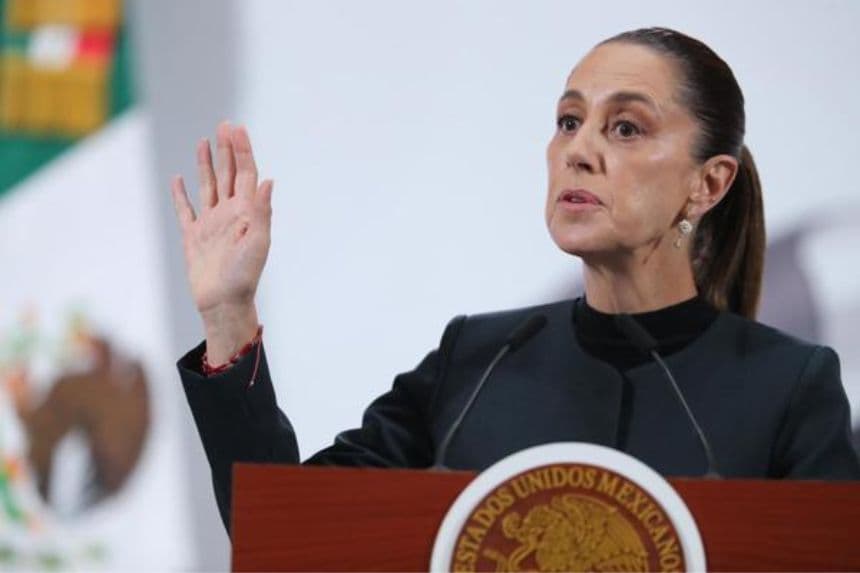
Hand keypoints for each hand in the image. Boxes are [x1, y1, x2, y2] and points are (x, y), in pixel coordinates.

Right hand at [171, 122, 271, 361]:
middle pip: (228, 174)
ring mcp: (210, 223)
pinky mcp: (193, 236)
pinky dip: (181, 194)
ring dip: (206, 164)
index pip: (246, 173)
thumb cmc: (244, 276)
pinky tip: (179, 179)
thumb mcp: (258, 242)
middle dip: (227, 150)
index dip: (242, 150)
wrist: (223, 302)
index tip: (236, 129)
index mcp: (247, 212)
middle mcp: (229, 213)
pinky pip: (185, 210)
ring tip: (205, 142)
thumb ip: (262, 210)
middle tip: (224, 125)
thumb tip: (269, 180)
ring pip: (208, 186)